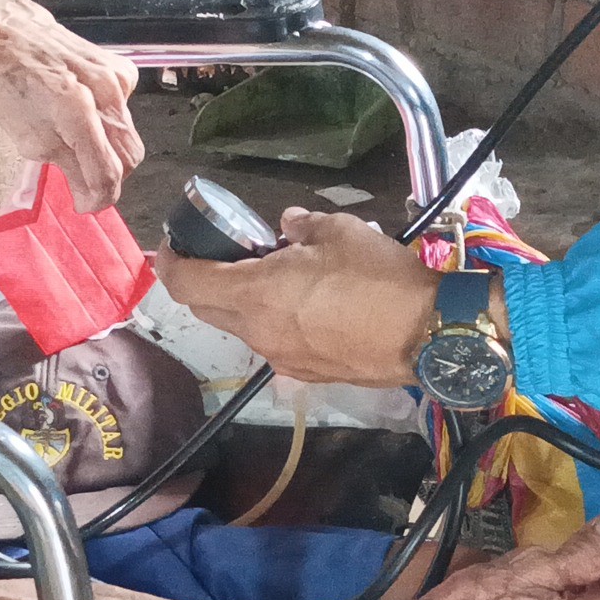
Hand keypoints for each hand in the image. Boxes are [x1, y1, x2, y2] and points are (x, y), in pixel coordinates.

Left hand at [0, 0, 142, 211]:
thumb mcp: (24, 134)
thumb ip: (65, 164)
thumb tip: (88, 193)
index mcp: (79, 111)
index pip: (109, 174)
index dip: (98, 199)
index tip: (85, 206)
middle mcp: (106, 91)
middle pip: (128, 155)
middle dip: (107, 176)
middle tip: (80, 183)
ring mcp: (115, 76)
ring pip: (128, 132)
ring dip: (108, 150)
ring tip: (76, 149)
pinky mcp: (117, 66)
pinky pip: (124, 108)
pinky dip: (108, 122)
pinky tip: (82, 117)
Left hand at [156, 209, 446, 387]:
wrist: (429, 336)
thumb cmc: (380, 277)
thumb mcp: (341, 231)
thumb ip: (303, 226)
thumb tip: (288, 224)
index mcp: (254, 293)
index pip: (186, 283)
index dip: (170, 263)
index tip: (171, 246)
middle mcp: (258, 331)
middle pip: (207, 310)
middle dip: (203, 283)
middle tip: (223, 256)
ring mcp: (281, 358)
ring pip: (242, 328)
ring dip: (243, 304)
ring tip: (274, 278)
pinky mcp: (308, 374)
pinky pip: (275, 344)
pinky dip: (274, 322)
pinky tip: (306, 306)